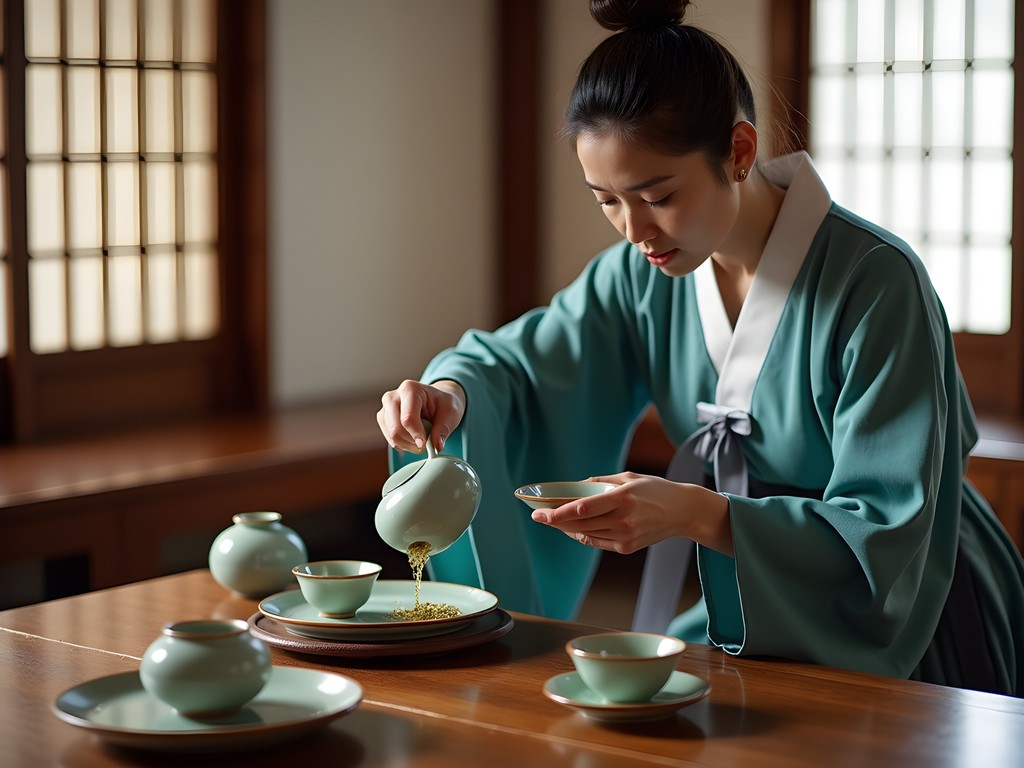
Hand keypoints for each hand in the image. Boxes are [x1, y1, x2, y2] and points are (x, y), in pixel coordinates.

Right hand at [377, 379, 465, 453]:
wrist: (436, 401)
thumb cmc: (443, 404)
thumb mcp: (451, 413)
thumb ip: (443, 428)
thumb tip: (437, 445)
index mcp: (410, 389)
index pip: (407, 418)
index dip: (417, 435)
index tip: (426, 444)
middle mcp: (393, 396)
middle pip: (395, 428)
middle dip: (412, 441)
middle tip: (425, 445)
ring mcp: (386, 408)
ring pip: (391, 435)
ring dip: (408, 445)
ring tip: (421, 442)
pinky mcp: (383, 418)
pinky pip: (390, 439)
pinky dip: (402, 445)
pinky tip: (413, 440)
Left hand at [529, 472, 732, 555]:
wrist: (683, 511)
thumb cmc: (655, 490)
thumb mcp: (628, 478)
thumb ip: (600, 484)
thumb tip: (575, 488)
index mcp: (623, 498)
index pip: (582, 508)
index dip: (557, 512)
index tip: (540, 512)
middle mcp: (623, 520)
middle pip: (579, 523)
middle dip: (555, 521)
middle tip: (539, 516)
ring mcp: (625, 536)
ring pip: (586, 534)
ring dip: (566, 527)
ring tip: (554, 520)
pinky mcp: (627, 547)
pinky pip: (597, 541)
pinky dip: (583, 534)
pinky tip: (574, 528)